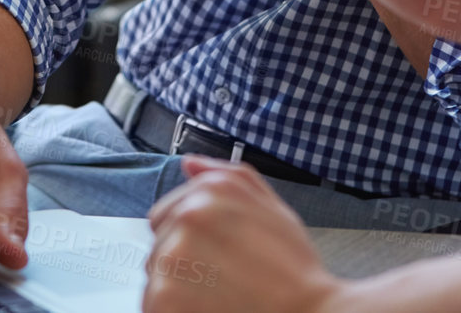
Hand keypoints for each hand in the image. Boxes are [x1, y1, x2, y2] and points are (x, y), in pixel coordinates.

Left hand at [143, 158, 346, 312]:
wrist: (307, 312)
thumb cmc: (292, 268)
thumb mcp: (271, 206)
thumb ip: (227, 176)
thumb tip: (189, 163)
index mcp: (208, 192)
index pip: (164, 216)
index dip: (187, 241)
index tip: (212, 258)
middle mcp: (186, 218)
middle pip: (159, 247)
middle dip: (182, 264)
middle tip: (221, 280)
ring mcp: (172, 257)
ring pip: (155, 278)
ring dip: (177, 291)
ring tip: (218, 297)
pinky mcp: (165, 297)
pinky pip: (154, 304)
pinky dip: (175, 311)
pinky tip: (207, 310)